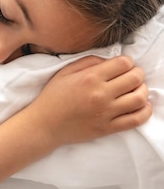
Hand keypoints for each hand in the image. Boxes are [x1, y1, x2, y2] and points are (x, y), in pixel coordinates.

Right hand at [27, 55, 151, 146]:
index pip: (123, 64)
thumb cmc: (53, 96)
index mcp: (90, 78)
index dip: (128, 62)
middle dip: (138, 74)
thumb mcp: (65, 72)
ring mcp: (106, 112)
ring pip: (139, 99)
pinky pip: (136, 120)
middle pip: (135, 79)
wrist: (45, 124)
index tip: (124, 65)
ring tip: (136, 89)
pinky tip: (141, 106)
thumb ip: (88, 61)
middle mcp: (100, 94)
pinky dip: (144, 111)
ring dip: (142, 91)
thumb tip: (109, 61)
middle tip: (133, 75)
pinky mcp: (108, 128)